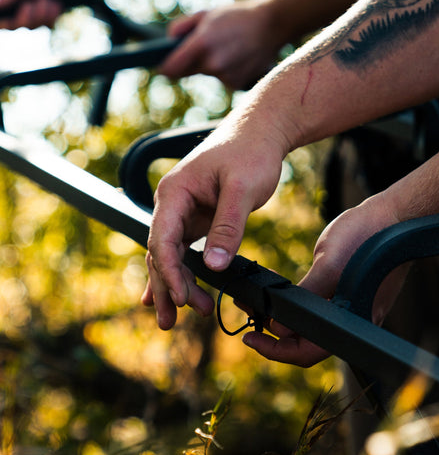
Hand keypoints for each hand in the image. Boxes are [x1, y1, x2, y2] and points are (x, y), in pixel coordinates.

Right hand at [0, 0, 75, 28]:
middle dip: (30, 15)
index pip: (1, 16)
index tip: (10, 23)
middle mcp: (19, 3)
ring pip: (33, 25)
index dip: (3, 22)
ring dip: (43, 12)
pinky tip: (57, 4)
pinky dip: (53, 15)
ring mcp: (35, 10)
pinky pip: (47, 25)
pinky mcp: (49, 15)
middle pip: (17, 24)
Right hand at [142, 111, 288, 329]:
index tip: (181, 299)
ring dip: (175, 284)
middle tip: (170, 322)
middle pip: (161, 253)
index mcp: (174, 193)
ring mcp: (184, 212)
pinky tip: (177, 294)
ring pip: (172, 255)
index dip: (170, 273)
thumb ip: (227, 228)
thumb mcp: (242, 190)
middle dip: (166, 287)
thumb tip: (214, 267)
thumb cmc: (251, 152)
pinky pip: (186, 250)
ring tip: (178, 316)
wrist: (261, 133)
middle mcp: (172, 204)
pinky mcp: (199, 219)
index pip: (163, 240)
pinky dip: (184, 272)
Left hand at [160, 0, 280, 89]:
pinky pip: (222, 78)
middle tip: (204, 47)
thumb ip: (182, 27)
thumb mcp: (206, 13)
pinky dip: (226, 70)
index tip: (161, 68)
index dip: (164, 69)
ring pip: (207, 73)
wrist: (271, 26)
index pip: (172, 68)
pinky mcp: (236, 84)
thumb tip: (169, 42)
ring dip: (211, 64)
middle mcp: (212, 64)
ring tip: (228, 47)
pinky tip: (238, 57)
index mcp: (201, 44)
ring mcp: (225, 76)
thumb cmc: (236, 16)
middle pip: (188, 71)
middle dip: (190, 61)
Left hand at [242, 192, 405, 366]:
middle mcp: (351, 321)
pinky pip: (318, 307)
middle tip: (247, 318)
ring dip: (281, 315)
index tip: (251, 338)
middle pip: (306, 341)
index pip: (308, 352)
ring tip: (254, 300)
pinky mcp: (348, 293)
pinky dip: (295, 302)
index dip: (275, 350)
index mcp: (351, 322)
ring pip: (310, 323)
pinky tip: (278, 290)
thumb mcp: (328, 266)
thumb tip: (278, 327)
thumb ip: (305, 298)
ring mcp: (351, 308)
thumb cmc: (366, 238)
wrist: (393, 215)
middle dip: (273, 332)